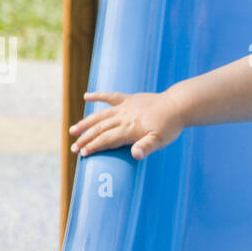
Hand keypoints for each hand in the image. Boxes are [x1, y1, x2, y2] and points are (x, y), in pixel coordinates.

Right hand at [68, 89, 184, 160]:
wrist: (178, 105)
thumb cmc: (170, 126)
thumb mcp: (160, 140)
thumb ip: (146, 147)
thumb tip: (135, 155)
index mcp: (129, 129)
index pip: (106, 140)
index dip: (93, 146)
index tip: (82, 153)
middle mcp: (123, 117)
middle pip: (100, 129)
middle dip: (85, 138)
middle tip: (73, 148)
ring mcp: (125, 107)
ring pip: (100, 115)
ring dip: (86, 122)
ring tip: (73, 129)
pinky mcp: (129, 99)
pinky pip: (110, 96)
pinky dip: (98, 96)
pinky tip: (87, 96)